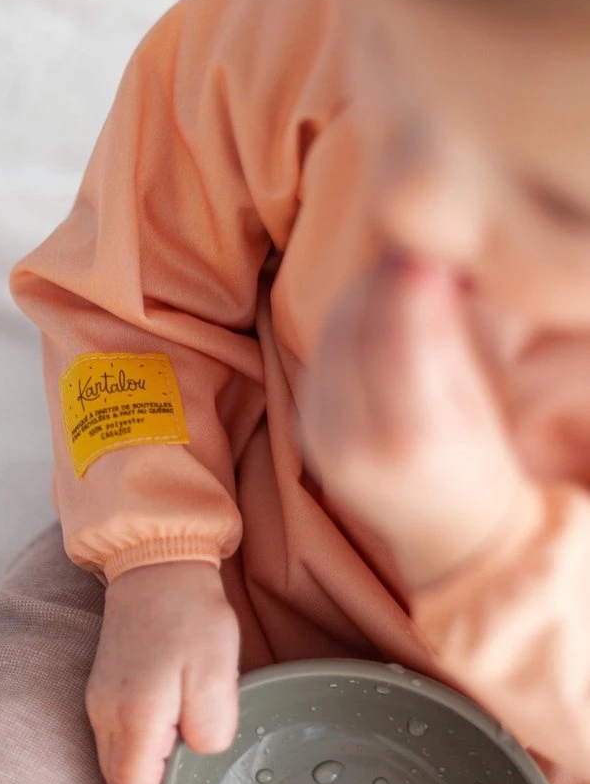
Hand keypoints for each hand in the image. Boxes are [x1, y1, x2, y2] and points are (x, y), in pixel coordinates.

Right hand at [86, 561, 239, 783]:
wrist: (155, 561)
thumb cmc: (190, 615)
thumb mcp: (216, 672)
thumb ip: (210, 727)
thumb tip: (198, 755)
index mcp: (135, 720)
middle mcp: (107, 716)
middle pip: (117, 783)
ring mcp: (100, 698)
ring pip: (113, 761)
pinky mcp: (105, 683)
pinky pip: (113, 737)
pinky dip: (130, 758)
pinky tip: (156, 758)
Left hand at [300, 252, 541, 588]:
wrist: (448, 535)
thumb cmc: (479, 466)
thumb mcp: (475, 403)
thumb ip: (441, 338)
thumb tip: (422, 266)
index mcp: (408, 438)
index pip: (390, 337)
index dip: (403, 283)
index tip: (423, 249)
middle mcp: (352, 442)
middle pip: (351, 330)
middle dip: (379, 282)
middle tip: (413, 253)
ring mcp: (320, 440)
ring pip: (328, 337)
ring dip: (360, 297)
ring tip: (399, 277)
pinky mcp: (304, 432)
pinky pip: (319, 358)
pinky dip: (345, 326)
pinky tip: (375, 312)